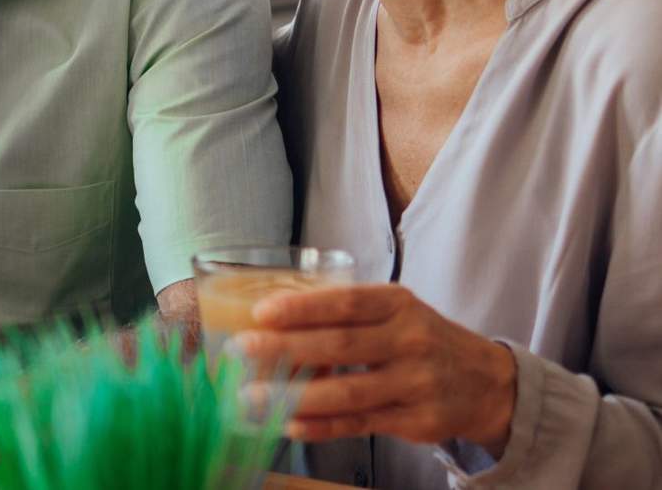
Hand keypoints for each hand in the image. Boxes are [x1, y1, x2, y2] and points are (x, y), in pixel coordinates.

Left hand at [236, 284, 516, 454]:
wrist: (485, 381)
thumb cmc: (420, 335)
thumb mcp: (395, 309)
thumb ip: (348, 312)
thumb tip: (278, 316)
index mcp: (398, 303)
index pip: (346, 302)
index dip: (303, 307)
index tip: (262, 311)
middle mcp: (409, 340)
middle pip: (341, 346)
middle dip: (287, 348)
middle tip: (243, 349)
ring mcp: (415, 384)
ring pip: (348, 392)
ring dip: (295, 395)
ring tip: (253, 396)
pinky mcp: (416, 422)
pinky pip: (360, 424)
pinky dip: (322, 426)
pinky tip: (289, 423)